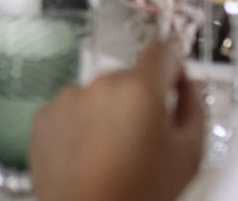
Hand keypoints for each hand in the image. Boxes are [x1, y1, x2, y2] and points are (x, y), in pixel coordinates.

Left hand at [29, 41, 204, 200]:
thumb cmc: (141, 192)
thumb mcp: (188, 155)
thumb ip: (194, 107)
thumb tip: (189, 83)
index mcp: (139, 89)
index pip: (161, 50)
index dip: (172, 66)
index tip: (173, 85)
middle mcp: (99, 84)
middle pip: (129, 77)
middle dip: (139, 99)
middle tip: (144, 139)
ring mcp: (66, 98)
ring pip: (98, 94)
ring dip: (108, 112)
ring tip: (112, 152)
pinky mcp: (43, 116)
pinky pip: (71, 110)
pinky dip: (80, 126)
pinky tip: (89, 156)